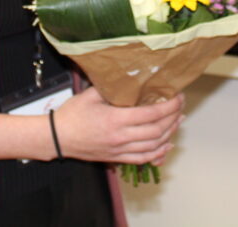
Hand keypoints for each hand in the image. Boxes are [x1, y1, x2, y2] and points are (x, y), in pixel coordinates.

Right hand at [52, 87, 184, 165]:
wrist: (58, 138)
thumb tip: (129, 78)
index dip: (169, 106)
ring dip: (169, 134)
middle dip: (173, 118)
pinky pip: (142, 159)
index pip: (151, 114)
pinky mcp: (116, 158)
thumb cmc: (72, 115)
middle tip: (180, 106)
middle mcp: (121, 137)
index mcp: (116, 119)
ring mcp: (119, 150)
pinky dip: (158, 154)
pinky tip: (166, 146)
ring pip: (153, 146)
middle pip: (157, 130)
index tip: (177, 97)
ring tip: (177, 122)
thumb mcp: (91, 94)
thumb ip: (111, 88)